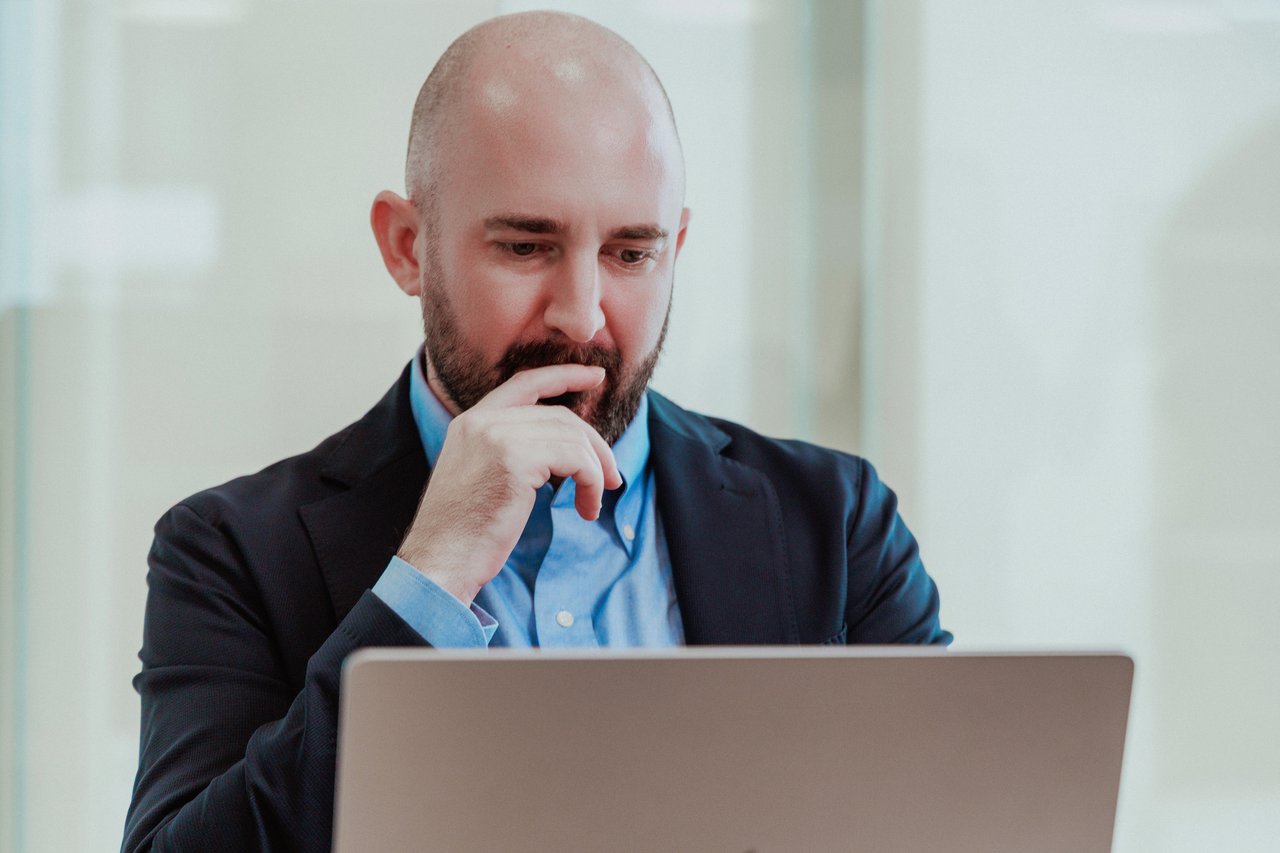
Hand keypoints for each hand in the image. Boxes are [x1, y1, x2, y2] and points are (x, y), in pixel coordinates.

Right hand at [396, 364, 622, 605]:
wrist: (439, 563)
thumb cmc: (464, 534)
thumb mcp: (482, 478)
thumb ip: (511, 453)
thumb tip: (567, 449)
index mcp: (470, 422)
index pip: (525, 383)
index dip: (564, 376)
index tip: (597, 377)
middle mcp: (481, 421)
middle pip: (559, 415)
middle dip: (594, 445)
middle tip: (612, 477)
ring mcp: (496, 437)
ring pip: (572, 438)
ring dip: (596, 471)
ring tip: (594, 501)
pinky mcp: (514, 460)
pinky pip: (576, 460)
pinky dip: (591, 483)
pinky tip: (586, 509)